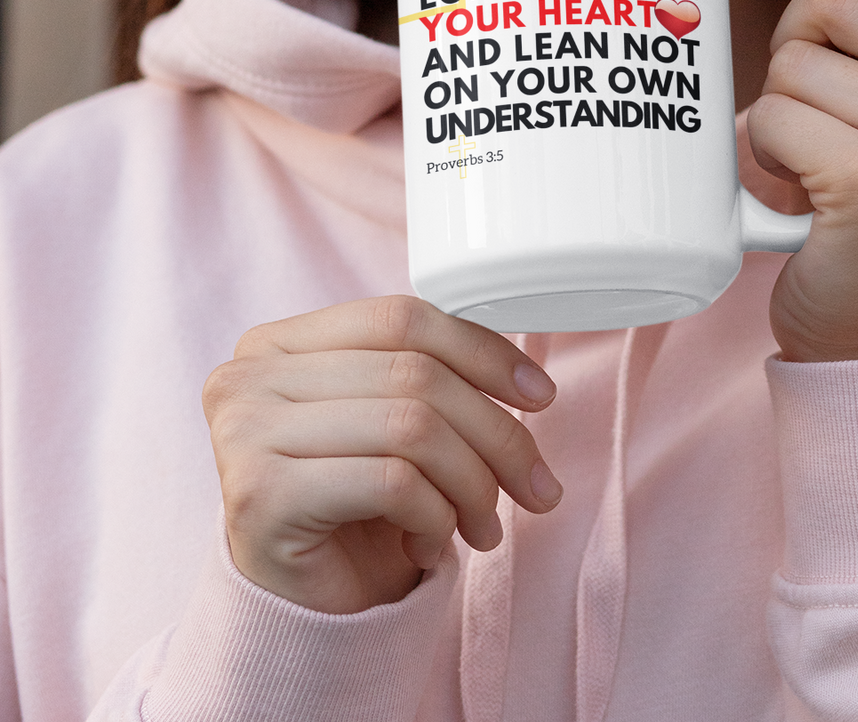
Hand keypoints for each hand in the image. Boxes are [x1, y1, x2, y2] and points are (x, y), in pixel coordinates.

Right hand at [202, 295, 561, 613]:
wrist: (297, 613)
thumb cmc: (351, 510)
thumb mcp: (392, 424)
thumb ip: (431, 378)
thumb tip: (530, 380)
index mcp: (278, 342)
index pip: (401, 318)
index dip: (483, 351)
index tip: (540, 395)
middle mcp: (248, 376)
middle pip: (414, 374)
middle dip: (496, 433)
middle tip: (535, 486)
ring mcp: (244, 433)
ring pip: (411, 425)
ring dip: (472, 483)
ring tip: (482, 524)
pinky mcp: (261, 496)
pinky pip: (392, 483)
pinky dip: (435, 517)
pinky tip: (427, 546)